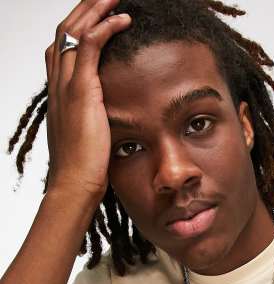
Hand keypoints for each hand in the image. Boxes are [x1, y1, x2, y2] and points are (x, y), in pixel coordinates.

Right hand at [44, 0, 130, 198]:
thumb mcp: (86, 138)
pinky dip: (105, 27)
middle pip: (65, 30)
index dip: (77, 26)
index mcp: (58, 93)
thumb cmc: (83, 169)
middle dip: (85, 8)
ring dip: (95, 8)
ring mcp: (66, 85)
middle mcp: (57, 83)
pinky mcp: (81, 90)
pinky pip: (89, 45)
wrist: (75, 184)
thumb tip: (104, 123)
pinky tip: (123, 18)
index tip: (95, 15)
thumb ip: (92, 122)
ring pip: (75, 30)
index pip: (62, 47)